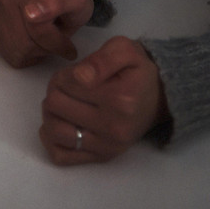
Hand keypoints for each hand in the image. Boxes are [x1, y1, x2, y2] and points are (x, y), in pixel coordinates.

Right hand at [0, 0, 94, 65]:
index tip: (68, 47)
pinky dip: (25, 53)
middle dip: (46, 47)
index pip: (36, 27)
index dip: (56, 42)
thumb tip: (30, 13)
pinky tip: (36, 41)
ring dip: (36, 51)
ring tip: (47, 39)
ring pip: (15, 48)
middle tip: (59, 41)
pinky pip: (8, 52)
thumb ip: (57, 2)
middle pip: (24, 40)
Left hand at [40, 35, 169, 164]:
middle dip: (55, 90)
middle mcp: (112, 127)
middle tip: (67, 87)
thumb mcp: (124, 50)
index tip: (75, 74)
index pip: (65, 83)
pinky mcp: (101, 158)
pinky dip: (52, 139)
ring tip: (64, 104)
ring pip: (53, 131)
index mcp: (118, 98)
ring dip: (51, 114)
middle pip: (54, 105)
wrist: (158, 98)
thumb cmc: (137, 71)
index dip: (63, 74)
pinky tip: (62, 123)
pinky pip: (61, 155)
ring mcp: (106, 146)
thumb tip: (80, 76)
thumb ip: (101, 59)